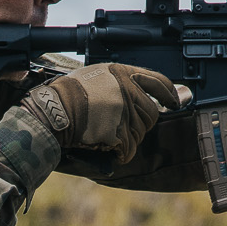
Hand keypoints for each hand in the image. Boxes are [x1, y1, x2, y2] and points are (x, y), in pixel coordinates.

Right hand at [25, 63, 191, 163]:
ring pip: (140, 133)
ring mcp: (123, 110)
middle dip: (139, 124)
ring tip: (107, 134)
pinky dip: (121, 153)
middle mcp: (127, 89)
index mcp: (122, 73)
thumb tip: (162, 94)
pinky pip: (129, 149)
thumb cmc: (68, 96)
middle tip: (120, 126)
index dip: (169, 94)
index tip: (174, 102)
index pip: (158, 82)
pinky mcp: (118, 131)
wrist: (52, 112)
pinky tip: (108, 148)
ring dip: (128, 139)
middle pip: (151, 114)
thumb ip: (126, 83)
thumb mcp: (98, 77)